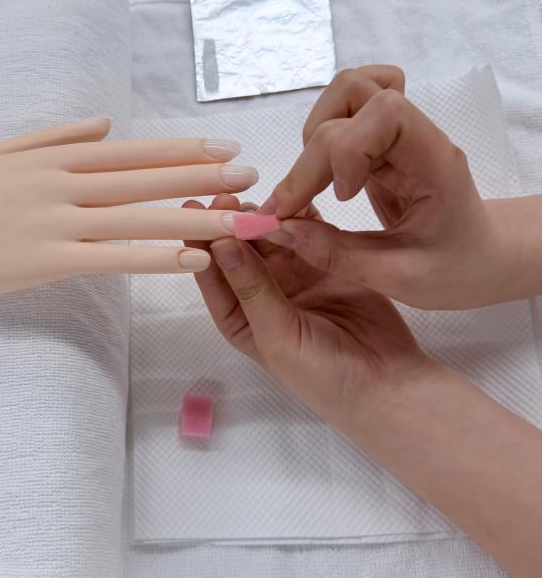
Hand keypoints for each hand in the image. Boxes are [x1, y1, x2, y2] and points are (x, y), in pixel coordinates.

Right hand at [0, 118, 257, 295]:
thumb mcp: (0, 151)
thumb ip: (54, 136)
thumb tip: (102, 124)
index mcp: (55, 158)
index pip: (132, 152)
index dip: (181, 150)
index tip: (222, 147)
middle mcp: (63, 184)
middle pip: (146, 178)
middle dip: (203, 177)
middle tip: (252, 174)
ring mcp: (56, 221)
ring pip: (138, 217)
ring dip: (194, 216)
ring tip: (239, 218)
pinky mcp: (46, 260)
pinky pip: (111, 259)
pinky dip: (154, 257)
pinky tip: (191, 259)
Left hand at [189, 197, 541, 577]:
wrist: (385, 384)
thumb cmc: (322, 375)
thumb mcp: (278, 335)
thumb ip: (252, 289)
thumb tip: (219, 245)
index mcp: (240, 318)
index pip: (214, 275)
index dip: (202, 244)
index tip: (192, 212)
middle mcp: (263, 295)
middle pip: (241, 250)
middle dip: (232, 224)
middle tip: (228, 195)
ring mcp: (297, 278)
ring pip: (273, 238)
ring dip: (265, 217)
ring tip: (260, 193)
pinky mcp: (328, 265)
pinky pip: (309, 235)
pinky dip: (302, 217)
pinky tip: (296, 194)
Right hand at [262, 66, 518, 309]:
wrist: (482, 259)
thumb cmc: (456, 270)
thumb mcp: (399, 278)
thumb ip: (337, 254)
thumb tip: (279, 230)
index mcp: (435, 161)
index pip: (387, 112)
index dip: (348, 147)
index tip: (340, 198)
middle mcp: (416, 134)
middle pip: (351, 99)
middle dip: (311, 157)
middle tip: (292, 211)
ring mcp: (397, 133)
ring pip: (344, 92)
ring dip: (313, 136)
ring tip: (311, 188)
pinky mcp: (380, 142)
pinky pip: (345, 111)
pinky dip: (323, 130)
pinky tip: (324, 171)